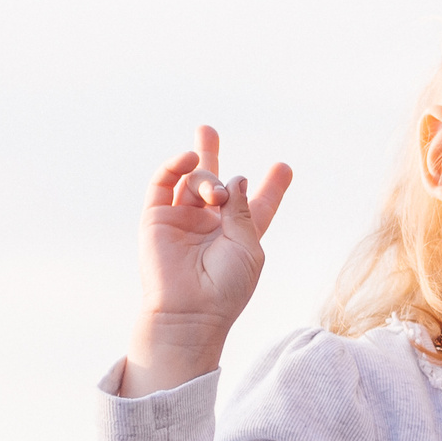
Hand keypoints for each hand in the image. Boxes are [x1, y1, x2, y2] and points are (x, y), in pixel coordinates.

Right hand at [124, 126, 293, 397]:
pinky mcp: (157, 217)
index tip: (284, 167)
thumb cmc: (226, 287)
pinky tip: (190, 159)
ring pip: (194, 182)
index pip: (258, 206)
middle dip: (211, 156)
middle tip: (207, 130)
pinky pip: (163, 183)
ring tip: (215, 194)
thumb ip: (245, 211)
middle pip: (215, 184)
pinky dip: (175, 166)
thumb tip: (237, 177)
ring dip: (208, 180)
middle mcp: (211, 225)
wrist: (189, 310)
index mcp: (241, 236)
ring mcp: (183, 220)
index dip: (271, 187)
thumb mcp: (248, 247)